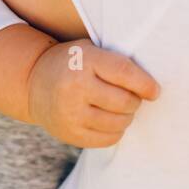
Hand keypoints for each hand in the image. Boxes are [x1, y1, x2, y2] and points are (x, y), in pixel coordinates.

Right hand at [27, 39, 159, 147]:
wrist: (33, 83)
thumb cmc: (72, 64)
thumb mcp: (90, 50)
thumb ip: (116, 62)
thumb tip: (152, 86)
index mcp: (85, 61)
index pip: (125, 73)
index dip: (146, 84)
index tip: (155, 91)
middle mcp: (76, 88)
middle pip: (126, 101)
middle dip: (135, 101)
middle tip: (132, 97)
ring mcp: (72, 113)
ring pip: (120, 123)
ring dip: (127, 116)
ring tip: (119, 108)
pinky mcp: (71, 134)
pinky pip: (109, 139)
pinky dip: (116, 131)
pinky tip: (108, 120)